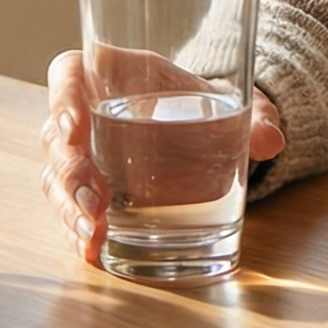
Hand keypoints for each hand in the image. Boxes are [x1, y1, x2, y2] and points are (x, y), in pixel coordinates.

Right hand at [40, 50, 286, 267]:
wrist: (199, 132)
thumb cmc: (200, 104)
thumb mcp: (230, 101)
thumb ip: (254, 115)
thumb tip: (271, 139)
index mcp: (110, 75)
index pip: (68, 75)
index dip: (62, 96)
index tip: (75, 125)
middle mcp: (84, 116)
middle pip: (57, 139)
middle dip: (70, 173)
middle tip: (95, 201)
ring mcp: (80, 158)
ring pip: (57, 180)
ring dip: (71, 209)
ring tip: (94, 234)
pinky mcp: (87, 194)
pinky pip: (70, 212)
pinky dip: (78, 233)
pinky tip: (94, 252)